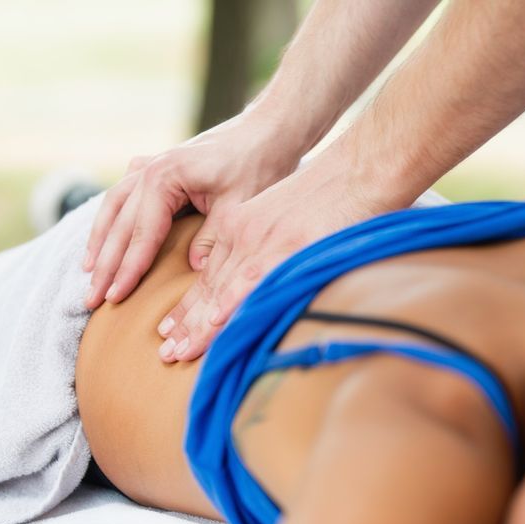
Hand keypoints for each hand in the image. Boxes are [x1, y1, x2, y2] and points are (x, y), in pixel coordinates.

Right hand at [83, 110, 302, 309]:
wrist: (267, 130)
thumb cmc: (257, 164)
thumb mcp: (238, 205)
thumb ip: (213, 238)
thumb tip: (194, 268)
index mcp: (165, 178)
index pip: (141, 234)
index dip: (127, 270)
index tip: (114, 298)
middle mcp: (149, 170)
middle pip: (120, 225)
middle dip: (105, 265)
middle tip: (90, 300)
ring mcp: (150, 166)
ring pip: (113, 207)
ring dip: (100, 241)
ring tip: (88, 271)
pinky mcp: (157, 167)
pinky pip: (124, 194)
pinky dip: (112, 217)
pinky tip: (105, 233)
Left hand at [156, 153, 393, 361]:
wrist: (359, 169)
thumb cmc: (335, 195)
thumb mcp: (285, 214)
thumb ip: (266, 243)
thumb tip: (266, 278)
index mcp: (242, 225)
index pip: (208, 274)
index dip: (188, 306)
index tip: (170, 331)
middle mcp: (245, 235)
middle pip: (207, 286)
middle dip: (184, 323)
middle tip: (165, 353)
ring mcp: (265, 242)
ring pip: (222, 289)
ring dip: (198, 325)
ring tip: (177, 352)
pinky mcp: (288, 248)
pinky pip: (255, 281)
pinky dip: (233, 303)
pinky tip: (216, 324)